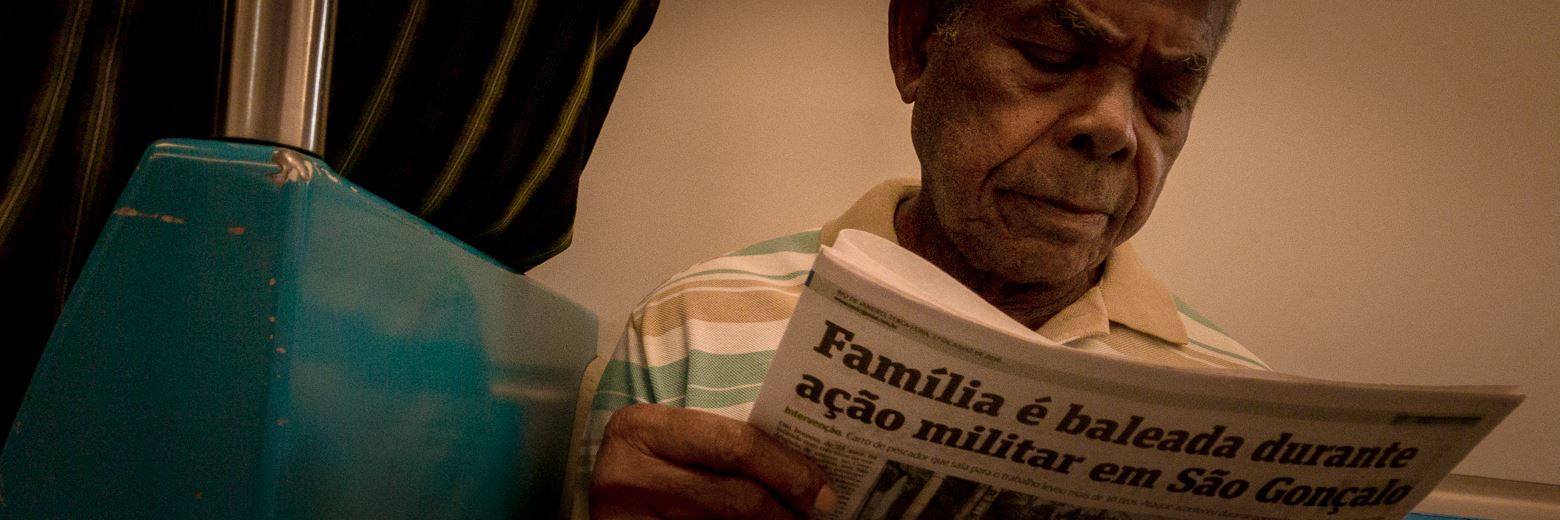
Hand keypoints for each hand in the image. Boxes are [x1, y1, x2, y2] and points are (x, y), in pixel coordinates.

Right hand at [591, 403, 837, 518]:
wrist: (612, 502)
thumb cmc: (651, 466)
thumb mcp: (673, 444)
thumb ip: (720, 445)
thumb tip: (803, 470)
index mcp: (642, 428)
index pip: (733, 445)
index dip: (787, 469)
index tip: (822, 489)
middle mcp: (628, 474)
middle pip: (735, 498)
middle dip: (786, 509)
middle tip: (817, 513)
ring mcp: (628, 519)